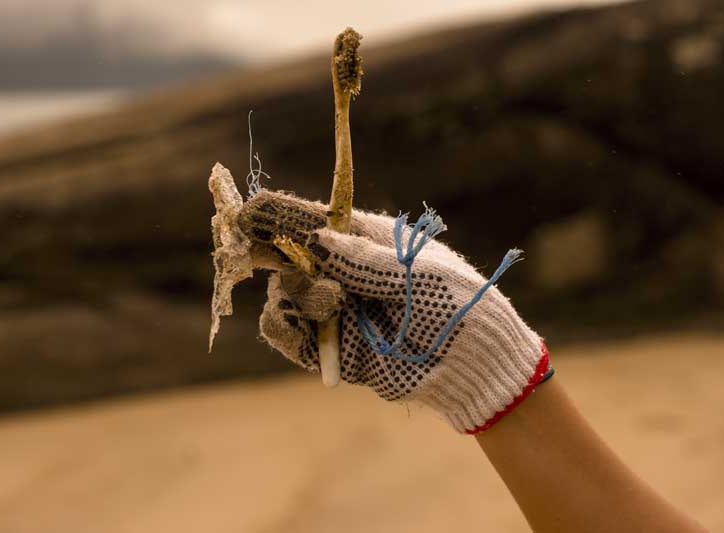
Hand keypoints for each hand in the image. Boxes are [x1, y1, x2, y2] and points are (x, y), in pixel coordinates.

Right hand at [240, 190, 551, 432]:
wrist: (473, 366)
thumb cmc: (456, 305)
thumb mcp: (416, 274)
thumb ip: (364, 260)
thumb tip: (315, 238)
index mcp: (368, 243)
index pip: (316, 221)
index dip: (281, 215)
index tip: (251, 209)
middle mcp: (346, 274)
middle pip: (289, 255)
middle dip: (269, 251)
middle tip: (249, 247)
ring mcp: (337, 311)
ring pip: (286, 294)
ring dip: (298, 293)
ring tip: (333, 300)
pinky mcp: (333, 348)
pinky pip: (290, 335)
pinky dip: (285, 328)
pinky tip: (302, 322)